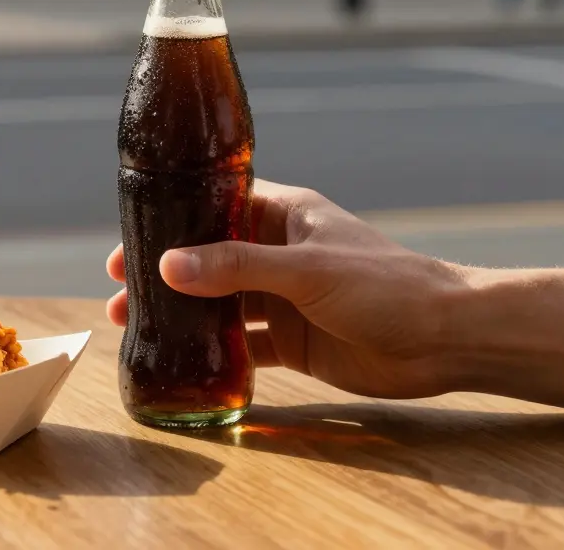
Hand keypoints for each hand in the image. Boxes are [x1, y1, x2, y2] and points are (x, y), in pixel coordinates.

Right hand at [106, 180, 472, 399]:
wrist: (443, 339)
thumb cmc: (384, 284)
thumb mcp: (305, 269)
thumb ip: (236, 267)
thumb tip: (169, 267)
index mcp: (284, 214)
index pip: (216, 204)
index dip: (173, 218)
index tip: (131, 236)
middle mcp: (279, 252)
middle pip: (208, 256)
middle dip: (165, 270)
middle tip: (119, 285)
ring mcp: (285, 297)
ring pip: (220, 301)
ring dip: (181, 311)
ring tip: (133, 322)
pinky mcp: (294, 340)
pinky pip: (244, 343)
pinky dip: (215, 350)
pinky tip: (183, 359)